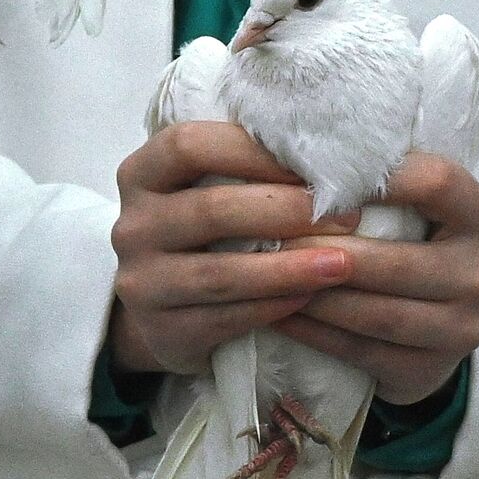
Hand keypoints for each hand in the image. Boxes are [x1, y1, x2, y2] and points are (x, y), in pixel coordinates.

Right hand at [109, 122, 359, 374]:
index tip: (314, 163)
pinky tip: (312, 296)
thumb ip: (240, 166)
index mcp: (141, 175)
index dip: (252, 151)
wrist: (157, 313)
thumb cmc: (199, 236)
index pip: (189, 146)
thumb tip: (326, 150)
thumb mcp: (201, 190)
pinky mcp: (162, 331)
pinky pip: (226, 318)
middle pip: (212, 211)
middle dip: (287, 211)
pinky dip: (275, 306)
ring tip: (342, 263)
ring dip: (289, 268)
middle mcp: (132, 227)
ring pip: (221, 274)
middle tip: (346, 215)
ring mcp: (141, 283)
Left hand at [276, 152, 478, 404]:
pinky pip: (361, 351)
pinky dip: (314, 333)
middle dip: (329, 251)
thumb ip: (379, 185)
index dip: (381, 177)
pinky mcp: (430, 370)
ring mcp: (462, 329)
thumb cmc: (406, 247)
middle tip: (274, 239)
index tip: (322, 176)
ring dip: (315, 296)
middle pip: (398, 261)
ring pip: (376, 313)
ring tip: (269, 278)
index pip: (437, 183)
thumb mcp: (411, 212)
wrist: (430, 328)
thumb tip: (300, 154)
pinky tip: (278, 316)